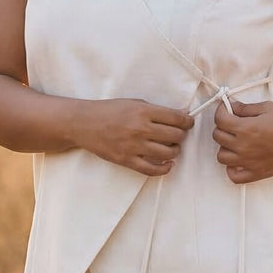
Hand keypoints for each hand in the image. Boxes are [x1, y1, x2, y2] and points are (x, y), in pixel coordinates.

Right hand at [76, 98, 193, 175]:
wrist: (84, 123)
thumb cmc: (109, 111)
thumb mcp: (134, 103)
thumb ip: (156, 110)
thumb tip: (181, 115)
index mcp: (143, 111)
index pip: (176, 118)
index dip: (187, 122)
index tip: (188, 123)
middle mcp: (141, 129)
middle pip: (175, 136)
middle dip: (181, 136)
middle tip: (178, 135)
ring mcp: (134, 146)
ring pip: (168, 153)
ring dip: (175, 151)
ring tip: (172, 148)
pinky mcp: (127, 160)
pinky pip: (152, 169)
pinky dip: (165, 169)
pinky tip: (168, 164)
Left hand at [212, 99, 272, 182]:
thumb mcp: (267, 108)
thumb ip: (246, 109)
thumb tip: (231, 107)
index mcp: (246, 129)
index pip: (219, 120)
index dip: (220, 111)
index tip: (226, 109)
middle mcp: (244, 147)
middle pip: (218, 137)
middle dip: (223, 126)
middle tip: (233, 122)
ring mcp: (249, 162)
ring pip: (221, 156)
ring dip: (225, 147)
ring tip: (236, 141)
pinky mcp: (256, 173)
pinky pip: (233, 176)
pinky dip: (232, 168)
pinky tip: (239, 159)